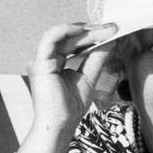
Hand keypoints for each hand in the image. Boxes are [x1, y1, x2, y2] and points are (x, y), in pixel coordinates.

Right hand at [23, 22, 116, 152]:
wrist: (61, 125)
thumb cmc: (70, 108)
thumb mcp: (89, 78)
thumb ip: (97, 58)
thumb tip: (110, 40)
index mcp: (55, 62)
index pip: (73, 43)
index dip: (92, 35)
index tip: (112, 31)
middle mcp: (46, 58)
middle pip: (69, 37)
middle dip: (92, 31)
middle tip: (113, 28)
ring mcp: (41, 59)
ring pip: (62, 35)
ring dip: (84, 31)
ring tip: (103, 30)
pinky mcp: (39, 61)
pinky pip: (51, 37)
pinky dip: (67, 30)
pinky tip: (85, 30)